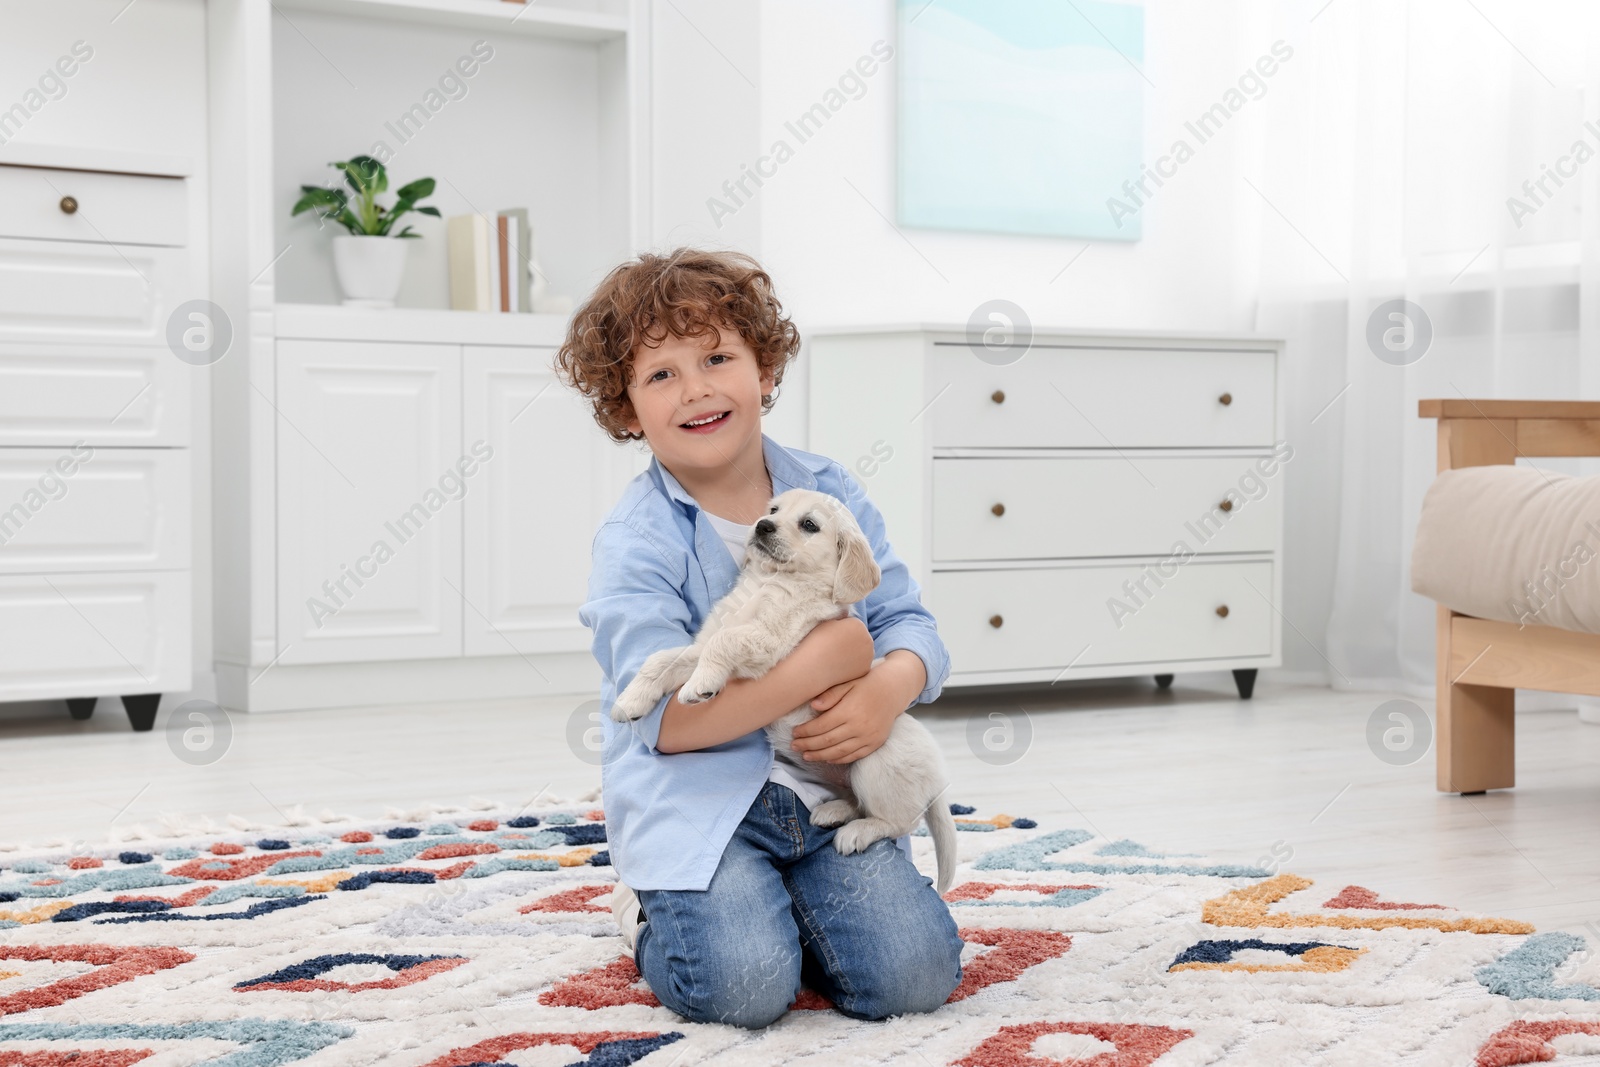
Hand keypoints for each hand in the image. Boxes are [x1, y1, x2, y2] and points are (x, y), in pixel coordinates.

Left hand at [790, 652, 923, 764]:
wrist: (893, 690)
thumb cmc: (866, 683)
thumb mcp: (847, 683)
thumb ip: (830, 695)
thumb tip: (813, 706)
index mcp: (849, 710)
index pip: (821, 726)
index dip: (806, 732)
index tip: (794, 733)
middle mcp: (859, 726)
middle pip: (827, 741)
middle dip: (808, 745)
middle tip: (794, 746)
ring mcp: (868, 737)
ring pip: (839, 752)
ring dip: (820, 756)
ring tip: (806, 756)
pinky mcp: (874, 744)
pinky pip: (853, 756)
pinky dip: (838, 759)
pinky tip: (827, 758)